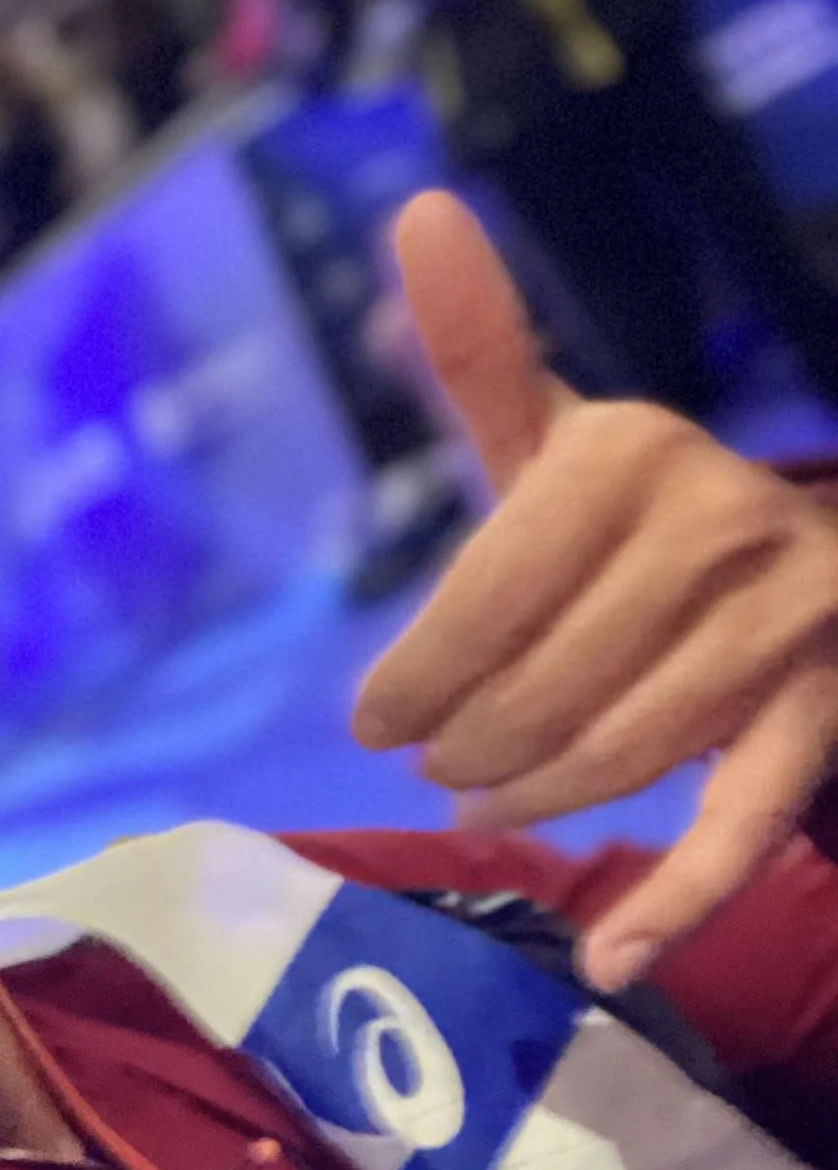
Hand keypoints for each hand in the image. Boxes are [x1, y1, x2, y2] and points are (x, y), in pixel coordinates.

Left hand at [350, 190, 837, 989]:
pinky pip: (740, 828)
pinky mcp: (821, 717)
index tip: (377, 725)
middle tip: (447, 766)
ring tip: (500, 799)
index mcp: (632, 450)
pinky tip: (608, 963)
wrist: (815, 557)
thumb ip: (483, 350)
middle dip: (471, 748)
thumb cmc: (640, 519)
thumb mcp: (560, 438)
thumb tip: (415, 206)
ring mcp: (786, 625)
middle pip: (538, 690)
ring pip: (616, 756)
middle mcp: (721, 523)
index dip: (411, 681)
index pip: (479, 599)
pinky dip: (673, 905)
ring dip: (538, 799)